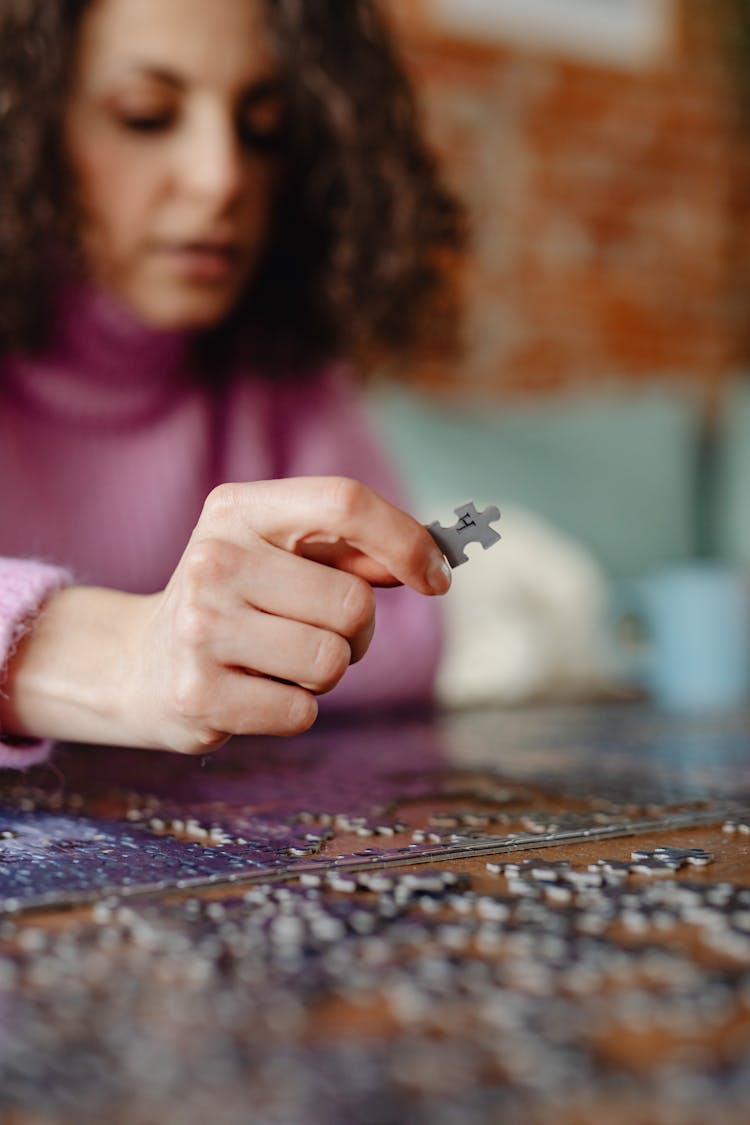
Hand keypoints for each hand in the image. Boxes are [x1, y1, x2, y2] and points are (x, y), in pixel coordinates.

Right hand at [118, 477, 450, 752]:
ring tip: (279, 660)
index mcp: (237, 510)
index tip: (436, 578)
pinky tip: (253, 691)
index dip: (406, 541)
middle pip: (353, 601)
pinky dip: (295, 708)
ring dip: (326, 672)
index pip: (344, 502)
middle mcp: (213, 560)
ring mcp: (201, 628)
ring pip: (332, 660)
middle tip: (315, 631)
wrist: (138, 664)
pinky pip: (302, 711)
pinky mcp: (198, 694)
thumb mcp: (279, 556)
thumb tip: (431, 560)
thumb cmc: (235, 602)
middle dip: (358, 630)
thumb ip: (351, 551)